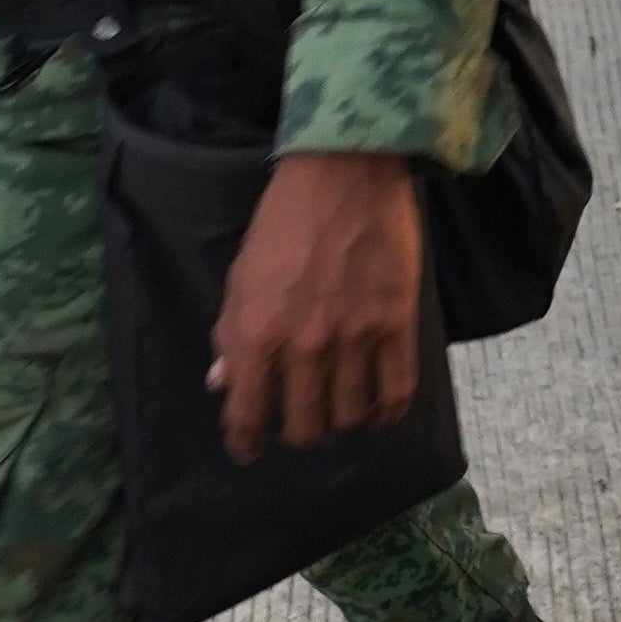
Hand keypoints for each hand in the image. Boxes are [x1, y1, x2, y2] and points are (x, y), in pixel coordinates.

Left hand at [209, 150, 425, 459]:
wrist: (344, 173)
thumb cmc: (284, 221)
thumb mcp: (241, 275)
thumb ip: (231, 334)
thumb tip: (223, 384)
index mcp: (258, 333)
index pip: (248, 415)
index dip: (246, 442)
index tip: (248, 448)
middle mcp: (305, 346)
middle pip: (305, 428)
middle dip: (298, 434)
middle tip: (298, 423)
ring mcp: (355, 339)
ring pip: (350, 418)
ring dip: (341, 423)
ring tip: (338, 411)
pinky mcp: (397, 326)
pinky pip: (396, 393)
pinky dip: (385, 413)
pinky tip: (376, 410)